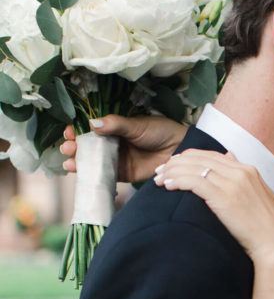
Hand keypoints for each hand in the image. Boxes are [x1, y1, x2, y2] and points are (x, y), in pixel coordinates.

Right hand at [60, 115, 185, 181]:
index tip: (69, 131)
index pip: (91, 128)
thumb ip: (115, 125)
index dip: (78, 129)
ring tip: (69, 160)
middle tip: (68, 147)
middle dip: (75, 146)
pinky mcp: (123, 174)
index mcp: (114, 127)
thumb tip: (91, 123)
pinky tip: (80, 172)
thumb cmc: (160, 132)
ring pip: (93, 161)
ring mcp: (117, 159)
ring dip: (79, 161)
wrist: (179, 150)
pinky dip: (92, 175)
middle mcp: (113, 143)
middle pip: (88, 145)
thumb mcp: (136, 125)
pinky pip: (104, 175)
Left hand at [154, 149, 273, 265]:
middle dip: (176, 163)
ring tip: (158, 179)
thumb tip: (230, 155)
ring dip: (172, 172)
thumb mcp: (259, 195)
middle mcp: (239, 172)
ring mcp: (232, 183)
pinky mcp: (223, 197)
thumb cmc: (266, 228)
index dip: (189, 158)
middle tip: (160, 171)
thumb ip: (244, 176)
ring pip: (194, 168)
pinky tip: (167, 186)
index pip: (211, 156)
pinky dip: (178, 181)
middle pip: (199, 158)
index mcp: (247, 170)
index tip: (174, 166)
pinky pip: (194, 181)